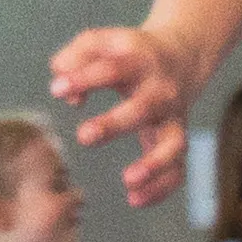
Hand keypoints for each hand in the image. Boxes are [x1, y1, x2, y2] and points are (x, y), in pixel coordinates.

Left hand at [47, 19, 196, 207]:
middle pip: (143, 109)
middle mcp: (160, 91)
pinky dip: (162, 188)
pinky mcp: (177, 140)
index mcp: (139, 62)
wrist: (183, 55)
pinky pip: (178, 169)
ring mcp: (173, 117)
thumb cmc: (129, 54)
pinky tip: (136, 199)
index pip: (111, 69)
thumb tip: (66, 93)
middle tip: (84, 136)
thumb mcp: (101, 42)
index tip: (58, 89)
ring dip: (155, 164)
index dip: (84, 78)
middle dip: (115, 124)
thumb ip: (74, 58)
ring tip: (128, 179)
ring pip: (174, 144)